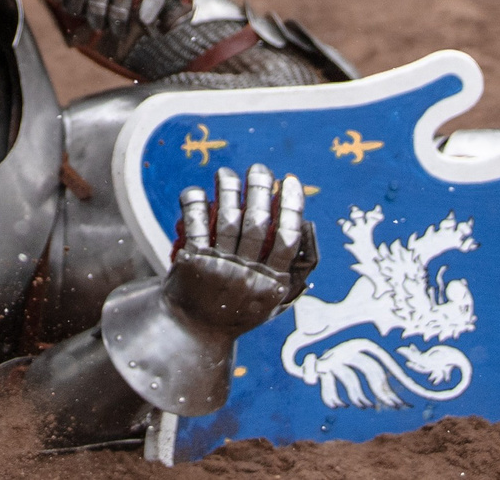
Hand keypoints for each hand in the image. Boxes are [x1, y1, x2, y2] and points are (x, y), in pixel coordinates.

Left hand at [164, 163, 313, 335]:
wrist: (193, 331)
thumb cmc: (238, 311)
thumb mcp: (271, 302)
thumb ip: (292, 272)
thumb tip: (306, 230)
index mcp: (271, 283)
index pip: (287, 240)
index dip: (291, 207)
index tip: (291, 181)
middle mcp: (246, 275)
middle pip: (257, 224)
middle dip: (260, 189)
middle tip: (259, 169)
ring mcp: (219, 269)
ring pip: (227, 221)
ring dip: (228, 191)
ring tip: (227, 173)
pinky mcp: (193, 263)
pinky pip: (196, 227)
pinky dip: (195, 206)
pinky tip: (198, 191)